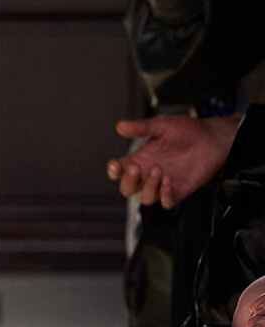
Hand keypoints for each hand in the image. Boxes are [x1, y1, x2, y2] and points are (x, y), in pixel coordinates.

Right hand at [106, 114, 241, 208]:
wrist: (212, 138)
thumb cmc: (188, 131)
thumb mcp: (161, 125)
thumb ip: (140, 127)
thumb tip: (121, 126)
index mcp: (141, 158)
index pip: (119, 170)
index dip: (114, 170)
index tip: (116, 165)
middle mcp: (149, 172)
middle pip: (128, 189)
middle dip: (128, 181)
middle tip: (135, 169)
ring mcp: (163, 184)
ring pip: (145, 198)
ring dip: (148, 187)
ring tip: (158, 170)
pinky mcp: (178, 191)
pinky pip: (166, 202)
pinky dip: (165, 194)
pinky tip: (169, 180)